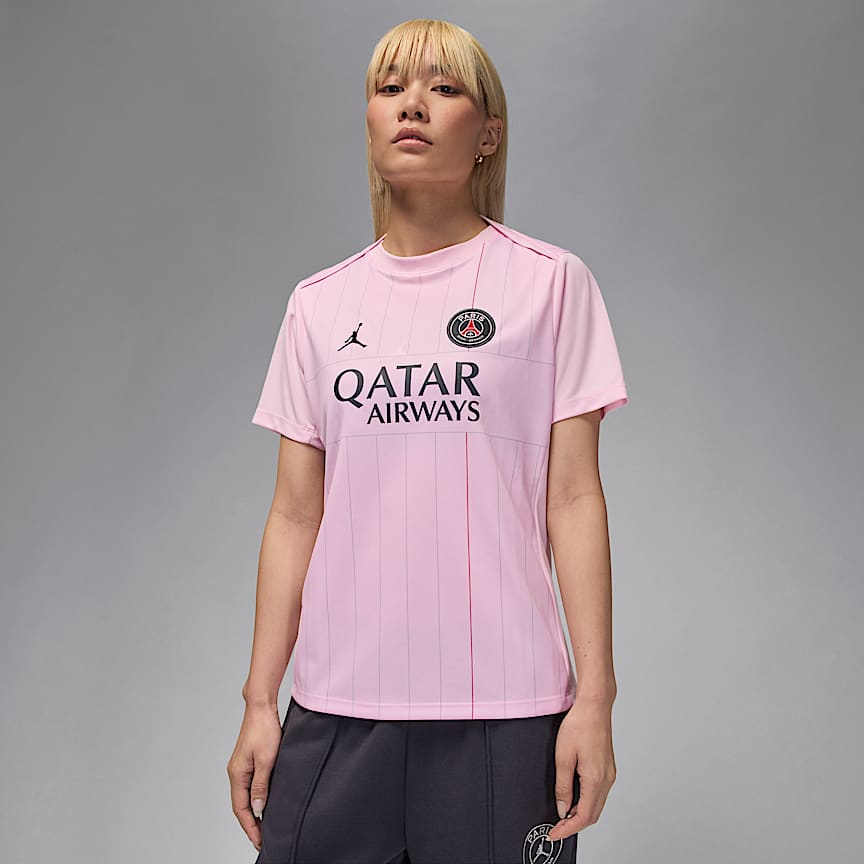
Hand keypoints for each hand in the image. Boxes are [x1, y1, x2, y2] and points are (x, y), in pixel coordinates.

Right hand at [226, 703, 282, 852]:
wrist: (261, 706)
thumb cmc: (265, 728)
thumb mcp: (267, 760)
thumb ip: (261, 786)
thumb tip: (258, 810)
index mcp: (237, 774)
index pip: (241, 809)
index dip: (250, 827)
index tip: (259, 842)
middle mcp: (236, 772)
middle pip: (241, 805)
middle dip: (251, 824)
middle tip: (262, 840)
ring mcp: (241, 766)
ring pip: (245, 796)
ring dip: (253, 812)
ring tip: (264, 826)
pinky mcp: (248, 761)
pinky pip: (249, 786)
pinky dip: (255, 798)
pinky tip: (264, 802)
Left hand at [546, 697, 616, 841]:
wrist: (594, 707)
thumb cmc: (579, 725)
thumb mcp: (563, 756)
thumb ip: (562, 785)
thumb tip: (563, 808)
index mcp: (596, 779)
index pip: (584, 816)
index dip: (568, 829)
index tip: (555, 834)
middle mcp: (607, 779)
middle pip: (593, 814)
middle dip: (574, 825)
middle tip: (556, 827)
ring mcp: (610, 774)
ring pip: (597, 805)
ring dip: (581, 813)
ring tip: (563, 815)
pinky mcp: (608, 768)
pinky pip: (599, 793)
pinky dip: (587, 801)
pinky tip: (575, 798)